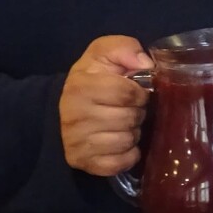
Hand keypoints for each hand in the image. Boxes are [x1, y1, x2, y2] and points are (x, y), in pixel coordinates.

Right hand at [61, 35, 151, 175]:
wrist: (65, 107)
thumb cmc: (92, 79)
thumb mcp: (103, 54)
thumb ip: (124, 49)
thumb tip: (146, 64)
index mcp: (81, 87)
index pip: (127, 94)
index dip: (139, 93)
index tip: (136, 93)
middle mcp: (75, 115)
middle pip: (129, 118)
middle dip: (136, 113)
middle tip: (129, 109)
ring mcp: (77, 142)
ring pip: (127, 141)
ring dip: (132, 133)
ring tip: (123, 124)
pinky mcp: (84, 162)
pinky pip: (120, 163)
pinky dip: (128, 154)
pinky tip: (121, 143)